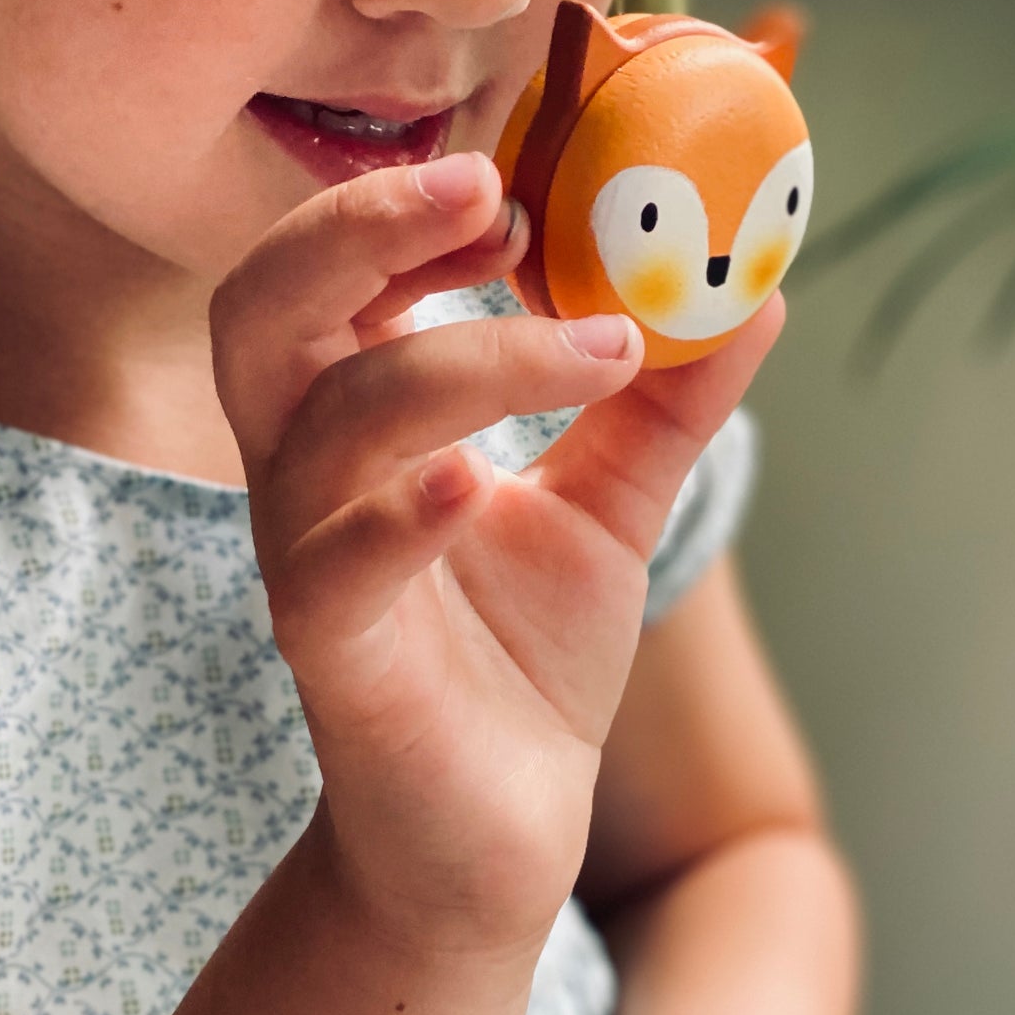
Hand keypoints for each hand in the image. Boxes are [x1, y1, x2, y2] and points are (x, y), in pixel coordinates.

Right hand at [211, 152, 781, 954]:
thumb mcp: (611, 508)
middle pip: (260, 311)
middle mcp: (304, 480)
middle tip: (488, 193)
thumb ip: (665, 400)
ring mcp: (306, 567)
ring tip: (598, 348)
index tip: (509, 177)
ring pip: (322, 427)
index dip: (392, 209)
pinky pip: (333, 569)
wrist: (496, 837)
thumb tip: (754, 285)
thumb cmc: (525, 668)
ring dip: (457, 362)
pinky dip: (400, 514)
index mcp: (350, 423)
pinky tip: (479, 481)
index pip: (321, 274)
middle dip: (358, 233)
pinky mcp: (333, 660)